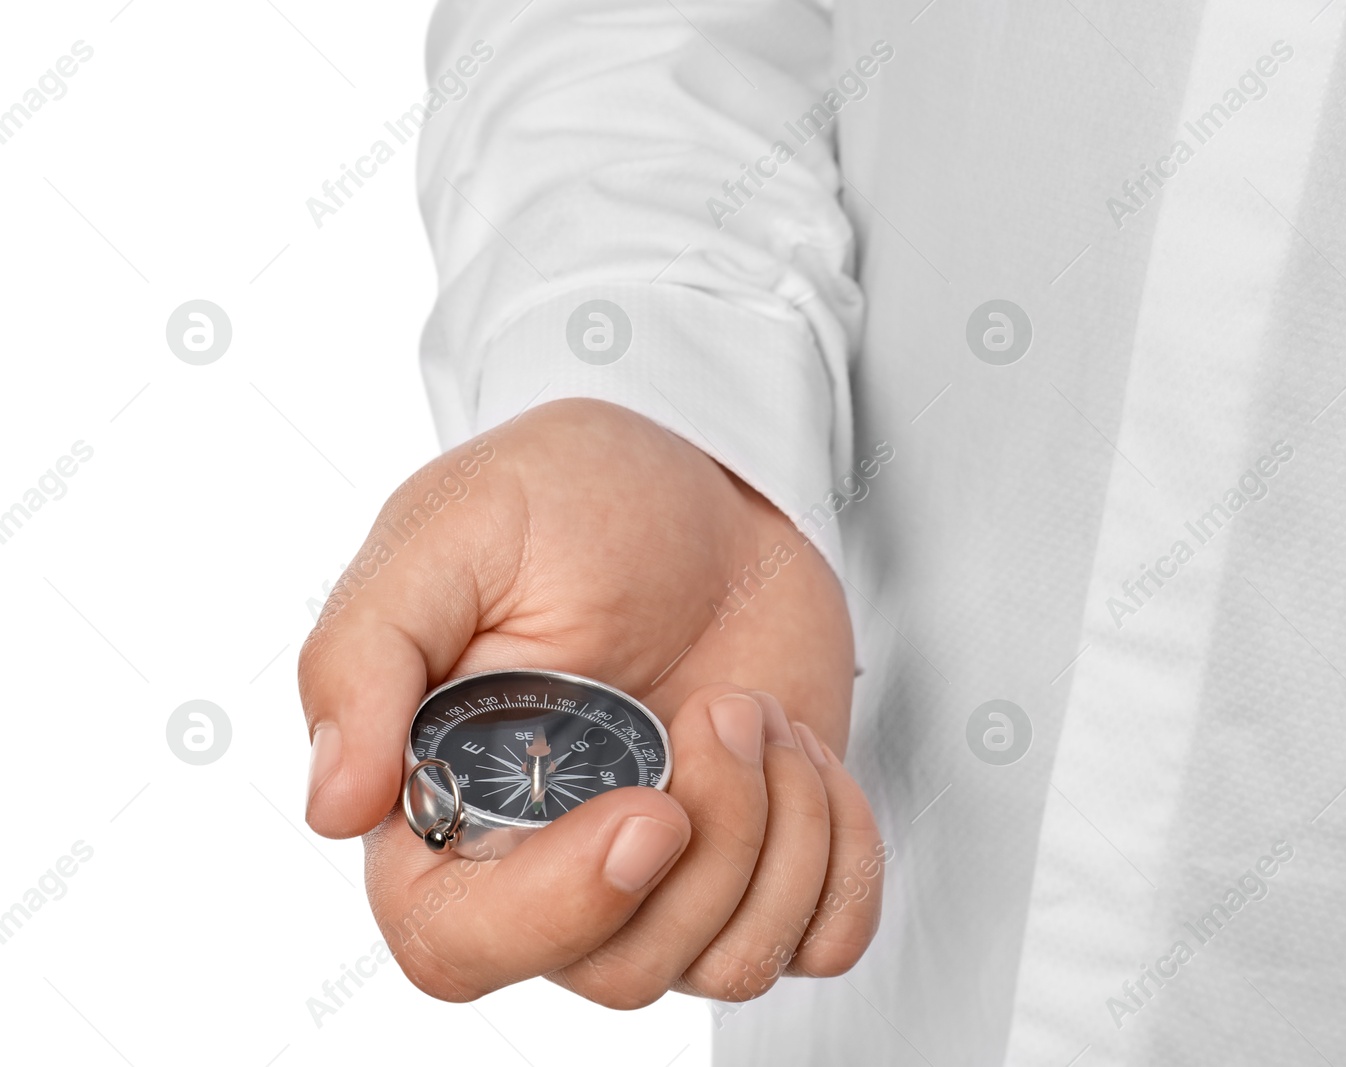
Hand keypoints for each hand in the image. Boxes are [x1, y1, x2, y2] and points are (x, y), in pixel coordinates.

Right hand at [298, 398, 883, 1004]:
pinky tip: (807, 755)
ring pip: (728, 965)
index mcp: (448, 801)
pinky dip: (843, 858)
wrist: (712, 490)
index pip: (458, 948)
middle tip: (724, 708)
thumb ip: (366, 656)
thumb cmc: (576, 498)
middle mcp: (551, 861)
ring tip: (756, 711)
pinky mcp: (762, 861)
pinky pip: (821, 938)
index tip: (648, 813)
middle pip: (618, 973)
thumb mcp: (453, 530)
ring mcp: (663, 873)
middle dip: (709, 844)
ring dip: (781, 832)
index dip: (557, 912)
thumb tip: (333, 806)